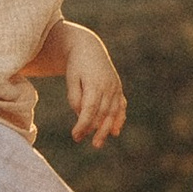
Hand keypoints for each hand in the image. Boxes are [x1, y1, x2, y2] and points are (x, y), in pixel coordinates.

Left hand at [61, 26, 126, 146]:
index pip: (90, 109)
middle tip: (85, 143)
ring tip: (98, 143)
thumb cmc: (77, 66)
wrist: (89, 48)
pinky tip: (114, 132)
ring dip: (106, 129)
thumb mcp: (71, 79)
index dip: (83, 124)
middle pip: (103, 113)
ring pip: (113, 112)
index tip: (75, 135)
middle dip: (94, 130)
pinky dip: (119, 119)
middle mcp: (108, 86)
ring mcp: (115, 87)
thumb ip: (75, 97)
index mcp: (95, 83)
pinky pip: (121, 107)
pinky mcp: (118, 89)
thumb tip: (80, 115)